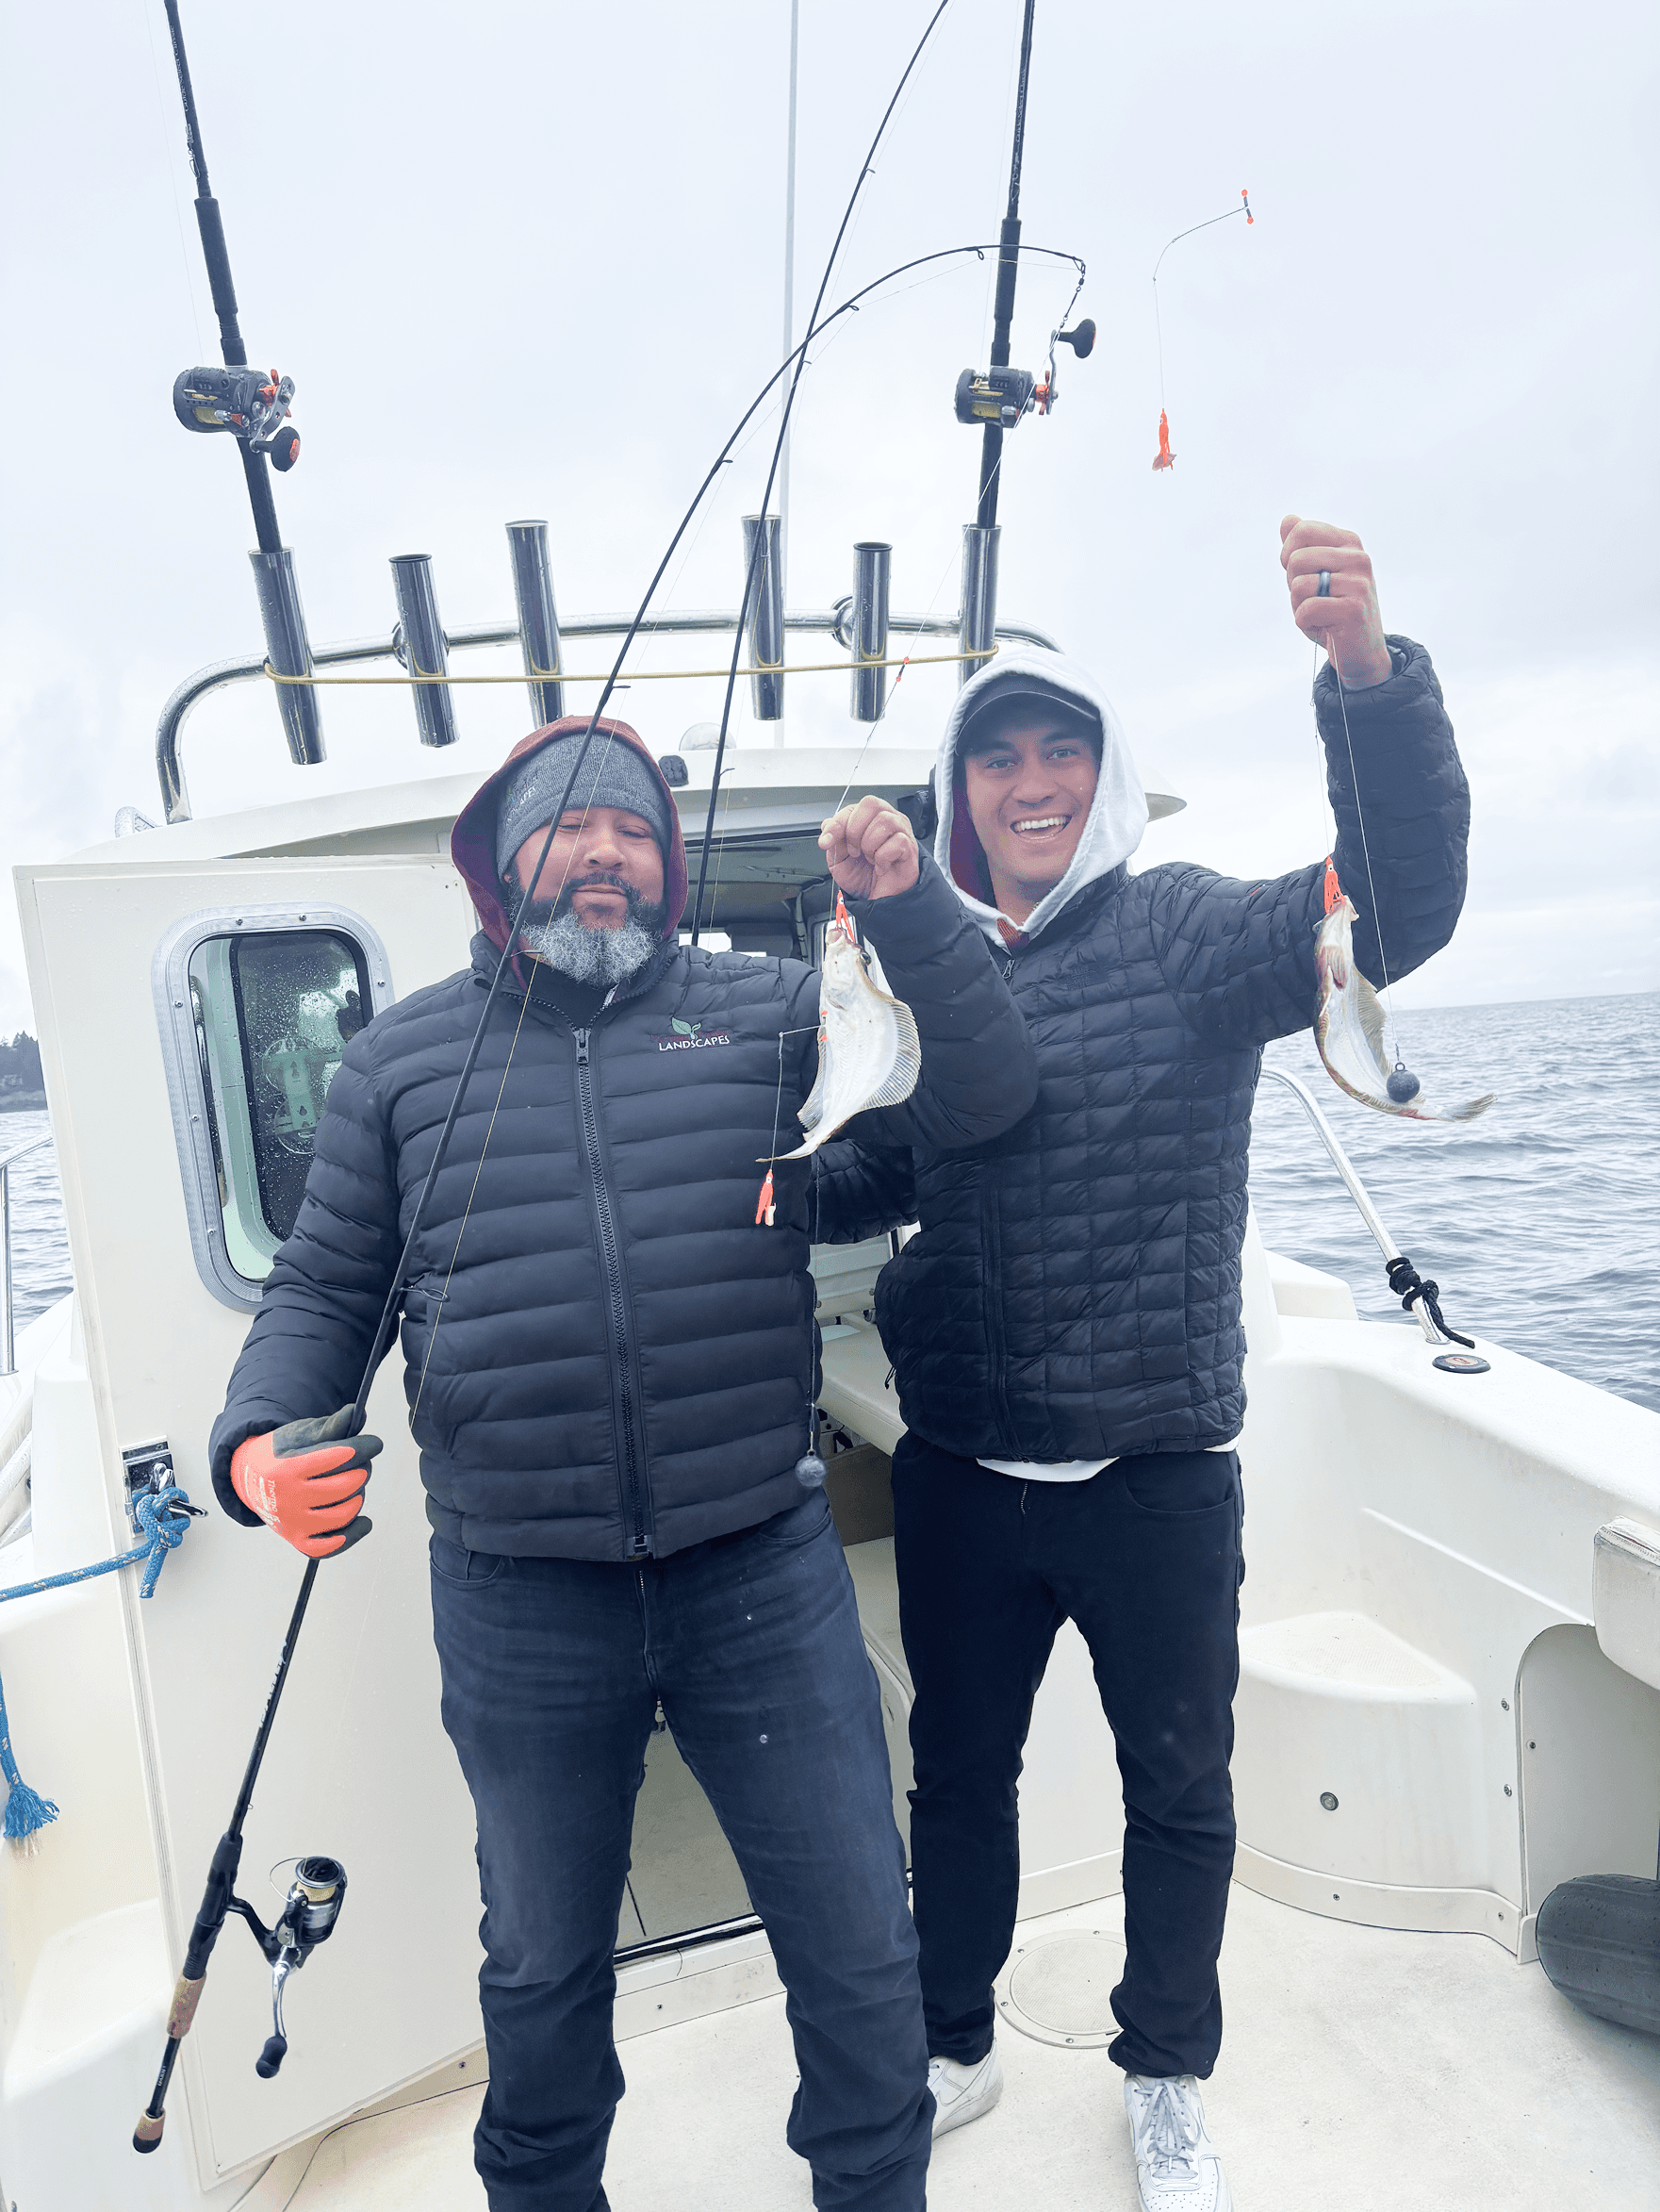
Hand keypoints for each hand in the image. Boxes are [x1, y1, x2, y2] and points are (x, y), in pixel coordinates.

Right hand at [230, 1406, 381, 1557]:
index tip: (375, 1443)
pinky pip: (330, 1546)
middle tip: (362, 1463)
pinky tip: (362, 1520)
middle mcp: (289, 1498)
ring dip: (359, 1496)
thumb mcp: (300, 1434)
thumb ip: (330, 1426)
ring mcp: (293, 1523)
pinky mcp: (298, 1540)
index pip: (337, 1457)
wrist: (251, 1479)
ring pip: (343, 1513)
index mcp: (288, 1468)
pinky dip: (352, 1534)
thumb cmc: (282, 1454)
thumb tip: (357, 1414)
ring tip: (355, 1485)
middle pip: (345, 1486)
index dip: (363, 1448)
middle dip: (362, 1470)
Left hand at [819, 796, 919, 900]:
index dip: (837, 824)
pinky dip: (883, 858)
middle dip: (855, 830)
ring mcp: (901, 832)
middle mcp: (887, 820)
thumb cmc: (863, 877)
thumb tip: (827, 823)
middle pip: (871, 803)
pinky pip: (897, 842)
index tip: (826, 842)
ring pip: (885, 821)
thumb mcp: (839, 859)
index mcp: (869, 818)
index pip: (853, 807)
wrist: (877, 900)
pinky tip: (881, 867)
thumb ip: (834, 840)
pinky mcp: (910, 848)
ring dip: (869, 845)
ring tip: (870, 859)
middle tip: (854, 851)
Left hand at [1280, 515, 1392, 688]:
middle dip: (1292, 585)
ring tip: (1320, 615)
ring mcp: (1358, 583)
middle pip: (1296, 559)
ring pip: (1298, 586)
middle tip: (1312, 599)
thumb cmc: (1333, 611)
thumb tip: (1288, 519)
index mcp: (1349, 543)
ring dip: (1299, 607)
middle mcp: (1358, 558)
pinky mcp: (1353, 610)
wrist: (1360, 651)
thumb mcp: (1315, 574)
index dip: (1288, 556)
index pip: (1302, 530)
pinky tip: (1325, 628)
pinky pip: (1306, 611)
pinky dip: (1305, 624)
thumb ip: (1302, 547)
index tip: (1299, 574)